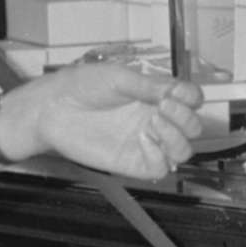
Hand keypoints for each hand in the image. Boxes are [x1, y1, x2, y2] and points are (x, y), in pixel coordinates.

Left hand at [6, 58, 203, 181]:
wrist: (52, 109)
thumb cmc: (81, 86)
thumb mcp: (118, 78)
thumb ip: (150, 86)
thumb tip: (179, 91)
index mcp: (155, 95)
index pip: (191, 100)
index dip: (192, 98)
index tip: (176, 94)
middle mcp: (154, 119)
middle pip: (193, 128)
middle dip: (186, 118)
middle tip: (163, 107)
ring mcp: (145, 142)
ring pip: (183, 151)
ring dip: (178, 138)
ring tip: (154, 124)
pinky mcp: (132, 162)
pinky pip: (160, 168)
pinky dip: (160, 155)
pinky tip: (143, 139)